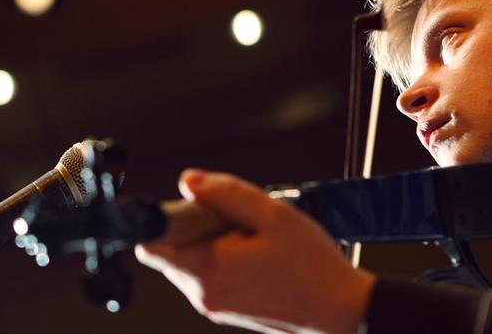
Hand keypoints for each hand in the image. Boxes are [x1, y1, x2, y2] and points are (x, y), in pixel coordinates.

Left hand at [135, 169, 374, 333]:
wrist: (341, 311)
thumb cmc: (311, 265)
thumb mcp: (272, 215)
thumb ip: (226, 193)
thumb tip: (187, 180)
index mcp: (206, 268)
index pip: (150, 244)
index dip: (162, 219)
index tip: (189, 209)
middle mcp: (201, 292)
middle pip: (170, 248)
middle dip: (192, 227)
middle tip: (234, 222)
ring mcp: (211, 304)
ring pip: (187, 261)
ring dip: (207, 243)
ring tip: (250, 240)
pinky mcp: (222, 309)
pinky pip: (205, 275)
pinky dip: (220, 259)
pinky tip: (254, 255)